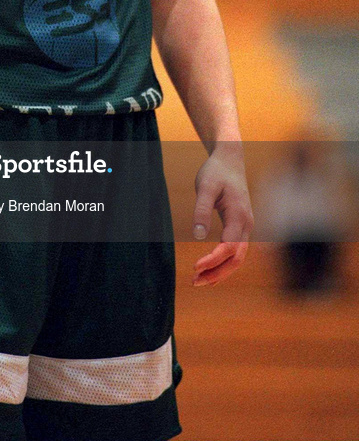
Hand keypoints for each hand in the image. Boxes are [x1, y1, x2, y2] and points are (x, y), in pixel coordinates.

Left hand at [191, 143, 253, 285]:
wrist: (230, 158)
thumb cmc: (216, 171)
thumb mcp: (204, 186)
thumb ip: (201, 210)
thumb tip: (198, 236)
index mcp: (239, 215)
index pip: (228, 247)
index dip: (213, 260)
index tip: (195, 267)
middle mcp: (246, 224)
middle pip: (236, 258)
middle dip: (217, 273)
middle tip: (195, 282)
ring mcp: (246, 226)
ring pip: (237, 257)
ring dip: (220, 271)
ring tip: (199, 280)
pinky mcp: (240, 225)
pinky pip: (235, 250)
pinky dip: (224, 262)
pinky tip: (210, 268)